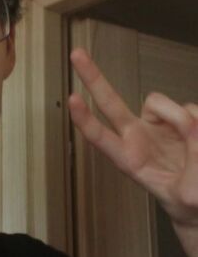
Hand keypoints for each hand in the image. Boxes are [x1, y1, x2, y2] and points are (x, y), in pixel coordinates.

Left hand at [68, 47, 197, 256]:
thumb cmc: (187, 201)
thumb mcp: (188, 195)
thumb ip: (192, 163)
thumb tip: (193, 126)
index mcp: (128, 158)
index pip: (100, 137)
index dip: (85, 118)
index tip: (71, 99)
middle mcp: (137, 136)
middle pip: (109, 102)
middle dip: (92, 77)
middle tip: (76, 54)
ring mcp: (156, 125)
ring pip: (157, 102)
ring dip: (178, 117)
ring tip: (195, 145)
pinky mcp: (178, 118)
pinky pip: (189, 107)